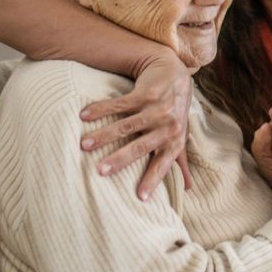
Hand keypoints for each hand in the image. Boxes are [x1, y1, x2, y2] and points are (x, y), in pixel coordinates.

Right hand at [78, 52, 193, 198]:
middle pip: (140, 146)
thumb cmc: (175, 112)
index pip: (162, 164)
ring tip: (83, 145)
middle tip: (100, 171)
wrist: (174, 73)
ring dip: (103, 135)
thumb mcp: (180, 136)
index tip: (140, 197)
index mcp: (174, 142)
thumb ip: (181, 162)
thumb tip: (189, 188)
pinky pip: (120, 104)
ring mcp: (156, 109)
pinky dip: (101, 109)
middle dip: (120, 160)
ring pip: (126, 125)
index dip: (152, 180)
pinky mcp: (145, 93)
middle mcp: (168, 126)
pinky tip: (83, 115)